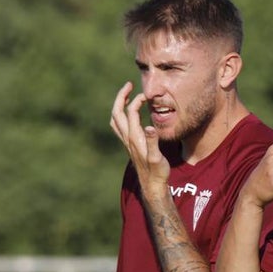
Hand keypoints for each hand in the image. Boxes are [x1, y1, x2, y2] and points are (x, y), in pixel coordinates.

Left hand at [109, 81, 171, 196]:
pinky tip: (129, 115)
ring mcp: (126, 142)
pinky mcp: (129, 146)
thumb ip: (153, 142)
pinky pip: (119, 127)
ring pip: (115, 120)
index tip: (146, 95)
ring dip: (118, 106)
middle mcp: (127, 138)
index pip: (131, 112)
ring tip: (126, 96)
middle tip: (128, 85)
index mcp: (134, 137)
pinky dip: (121, 116)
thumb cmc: (157, 172)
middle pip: (117, 113)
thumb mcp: (157, 157)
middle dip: (121, 97)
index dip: (137, 101)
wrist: (152, 186)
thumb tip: (150, 127)